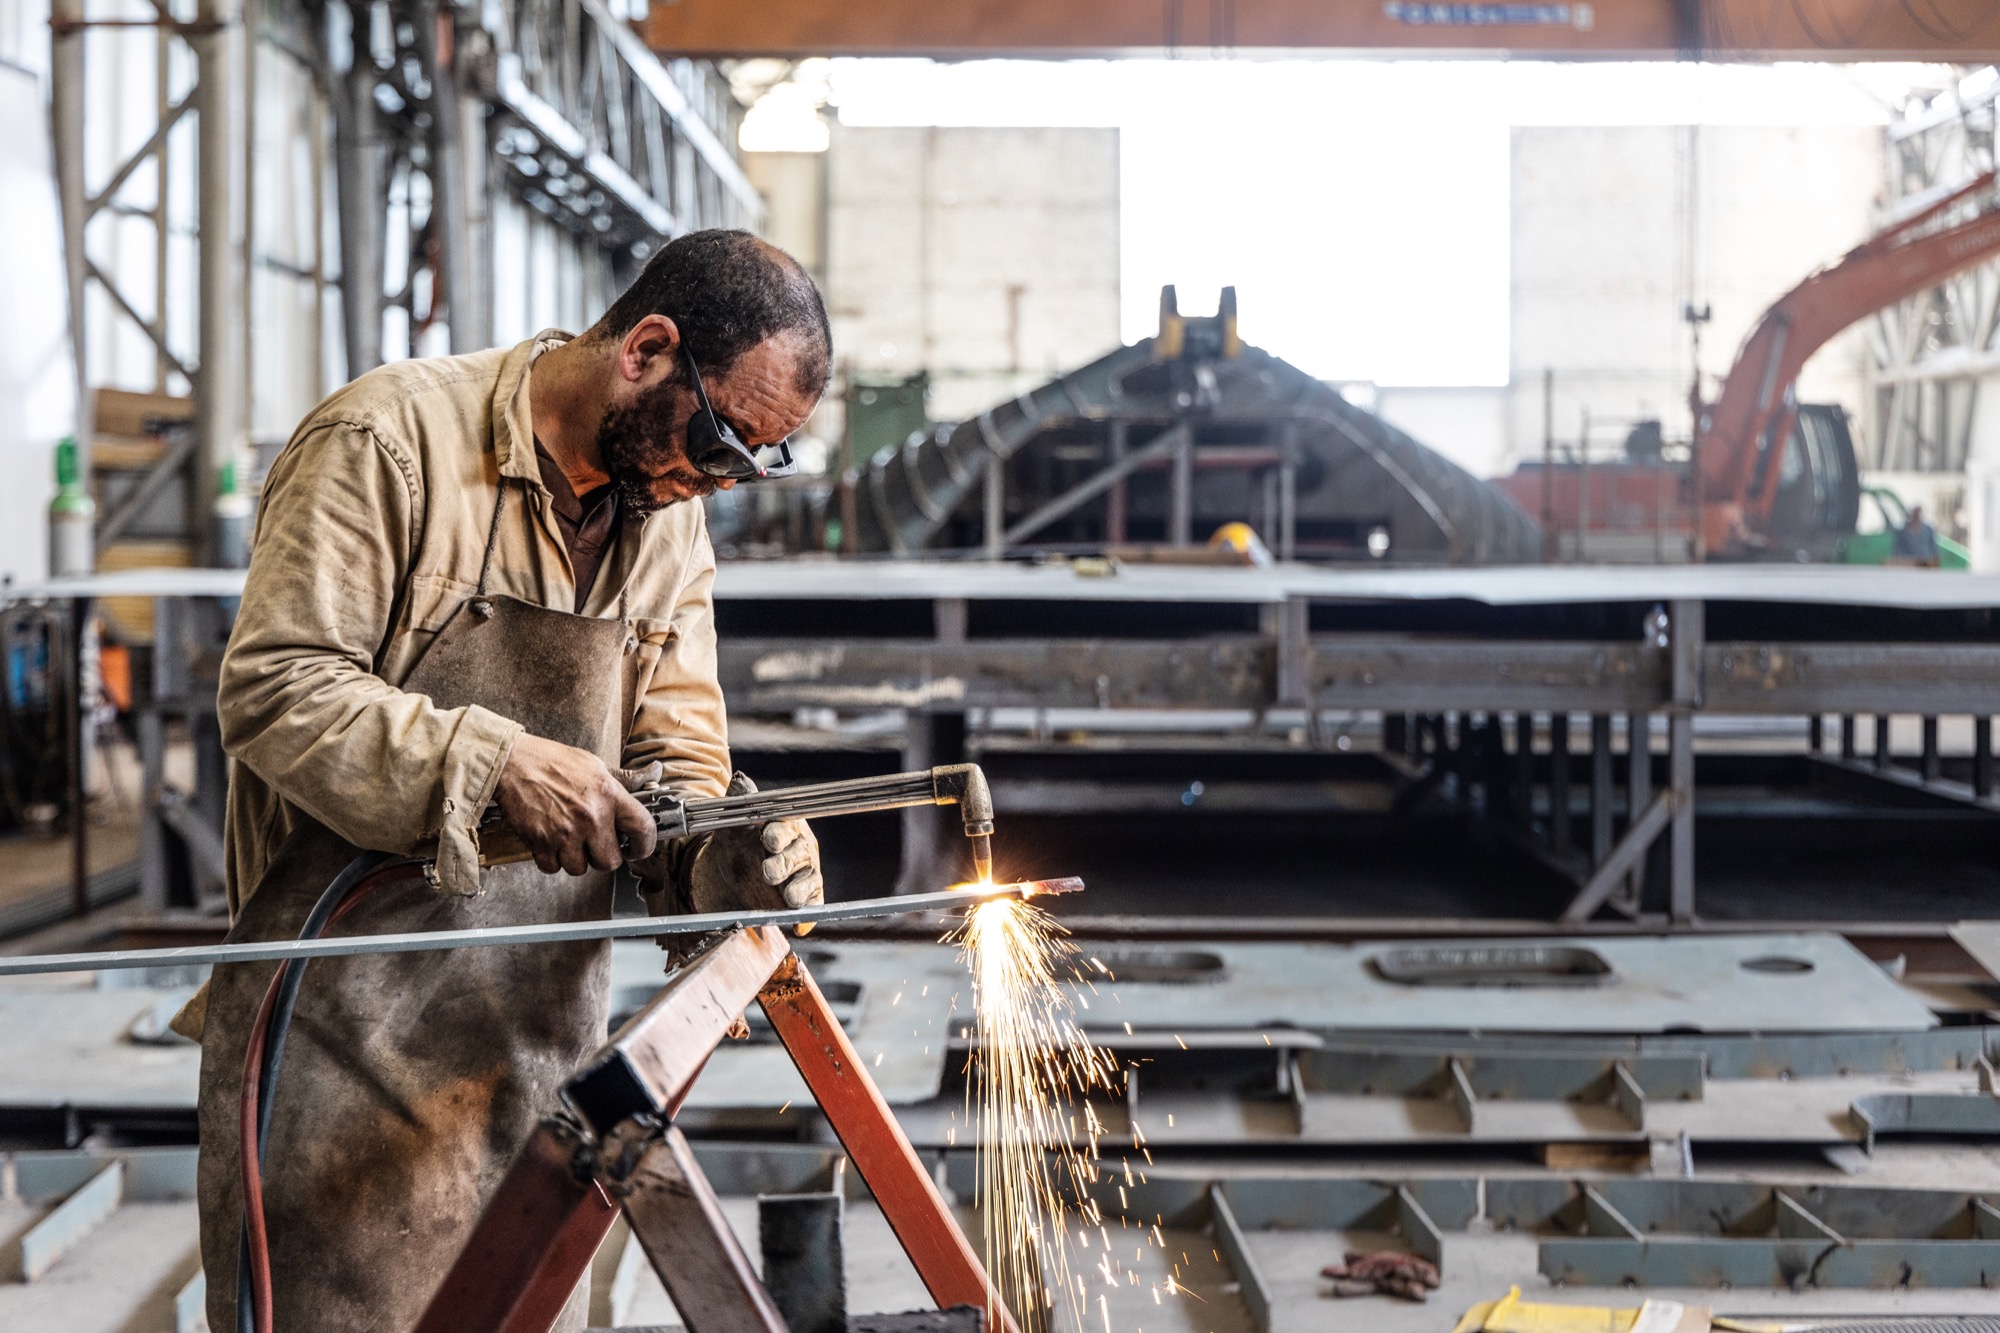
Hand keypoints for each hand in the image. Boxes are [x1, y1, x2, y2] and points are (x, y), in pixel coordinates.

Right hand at [494, 733, 657, 875]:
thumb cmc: (553, 762)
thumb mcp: (595, 764)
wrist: (513, 763)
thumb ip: (623, 778)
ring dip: (576, 859)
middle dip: (604, 857)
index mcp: (609, 795)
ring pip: (580, 868)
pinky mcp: (541, 842)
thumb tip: (652, 773)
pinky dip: (552, 860)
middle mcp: (591, 816)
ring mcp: (565, 832)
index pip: (643, 829)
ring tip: (570, 840)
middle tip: (596, 845)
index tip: (637, 848)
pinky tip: (551, 841)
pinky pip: (553, 868)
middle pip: (610, 862)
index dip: (645, 845)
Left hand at [687, 772, 822, 914]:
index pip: (788, 825)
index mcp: (785, 826)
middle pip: (799, 854)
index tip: (767, 839)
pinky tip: (800, 924)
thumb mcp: (733, 825)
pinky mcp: (805, 898)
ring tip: (789, 899)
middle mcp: (799, 848)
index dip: (779, 832)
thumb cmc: (738, 843)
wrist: (728, 873)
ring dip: (799, 890)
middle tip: (768, 872)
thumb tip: (740, 780)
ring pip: (809, 880)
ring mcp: (804, 874)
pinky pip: (813, 906)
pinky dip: (808, 915)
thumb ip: (739, 803)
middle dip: (785, 863)